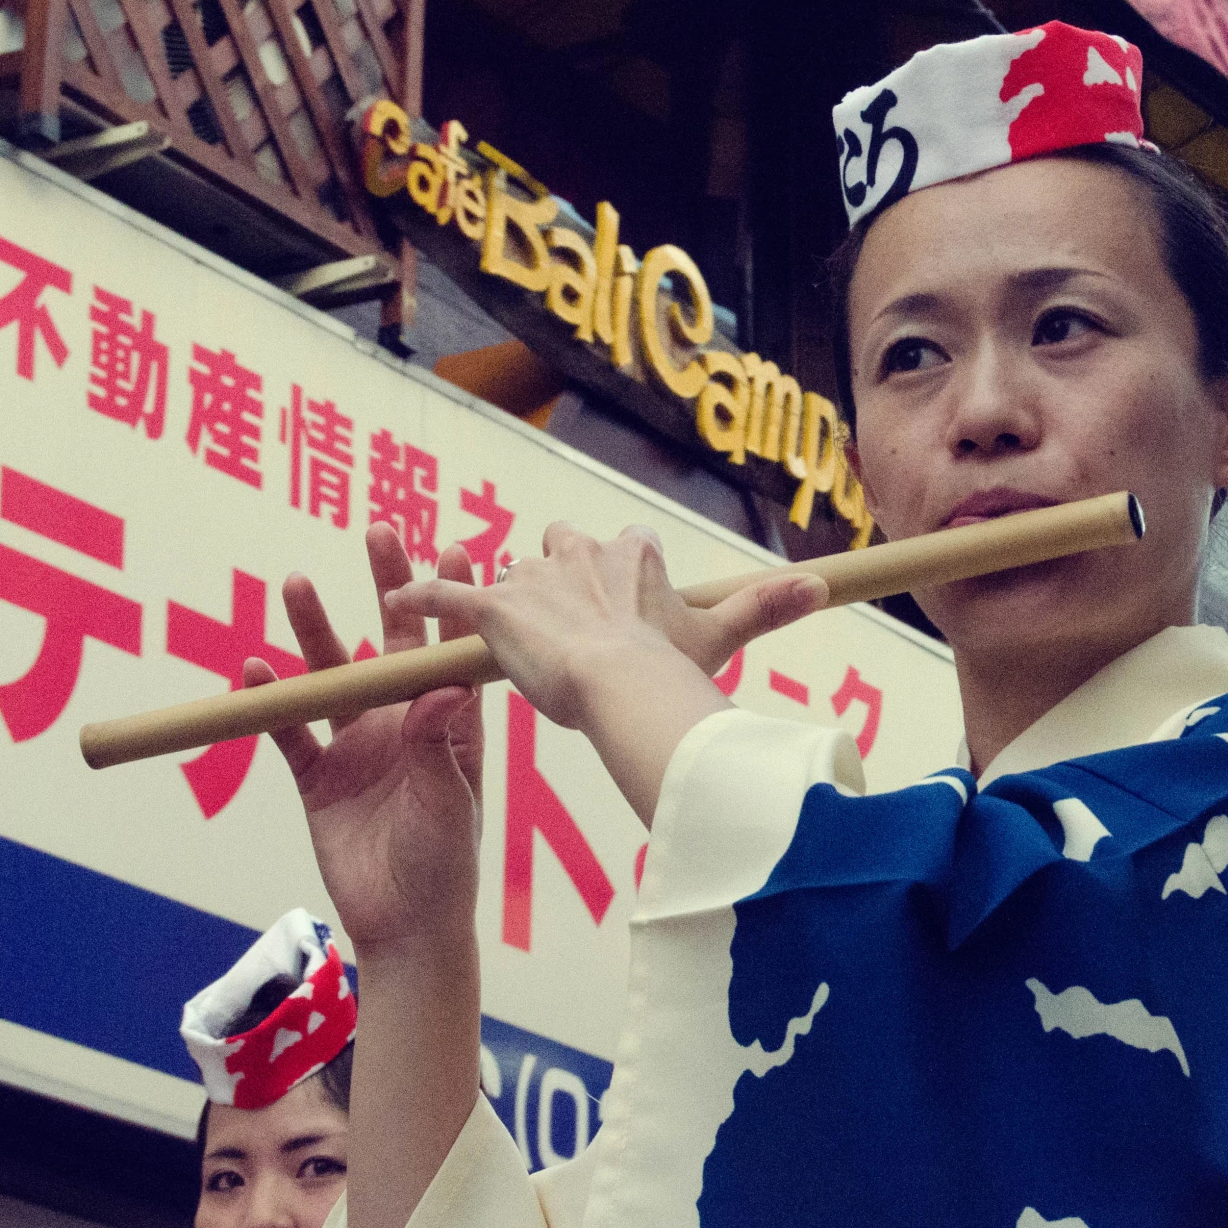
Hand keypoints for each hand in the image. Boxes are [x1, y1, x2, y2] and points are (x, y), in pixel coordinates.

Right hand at [248, 525, 484, 960]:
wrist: (404, 924)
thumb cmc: (445, 862)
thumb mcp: (448, 803)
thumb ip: (437, 748)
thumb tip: (443, 689)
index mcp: (448, 722)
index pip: (450, 650)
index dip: (453, 602)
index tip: (456, 550)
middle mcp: (402, 722)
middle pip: (388, 644)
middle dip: (385, 589)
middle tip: (379, 535)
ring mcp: (356, 745)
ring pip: (330, 676)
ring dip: (313, 632)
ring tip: (297, 585)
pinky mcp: (316, 777)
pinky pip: (287, 731)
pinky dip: (269, 702)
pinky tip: (254, 671)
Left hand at [383, 524, 824, 730]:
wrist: (620, 681)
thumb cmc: (671, 663)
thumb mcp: (722, 634)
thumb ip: (770, 607)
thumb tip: (829, 584)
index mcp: (631, 558)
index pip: (625, 547)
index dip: (624, 573)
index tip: (630, 601)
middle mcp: (578, 555)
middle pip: (559, 548)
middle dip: (558, 575)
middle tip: (564, 620)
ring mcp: (531, 580)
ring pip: (509, 573)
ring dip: (505, 597)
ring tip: (500, 631)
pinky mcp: (490, 608)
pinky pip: (444, 594)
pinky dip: (421, 594)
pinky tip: (398, 601)